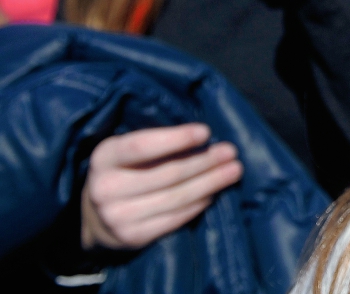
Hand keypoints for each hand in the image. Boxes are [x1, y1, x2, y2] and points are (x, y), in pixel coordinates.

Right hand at [81, 124, 241, 250]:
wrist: (97, 215)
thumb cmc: (125, 170)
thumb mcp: (128, 150)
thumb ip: (157, 142)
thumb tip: (205, 137)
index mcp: (104, 157)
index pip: (141, 146)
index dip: (176, 139)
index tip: (206, 132)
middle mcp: (105, 188)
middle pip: (168, 174)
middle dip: (205, 162)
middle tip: (231, 152)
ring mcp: (117, 216)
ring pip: (175, 198)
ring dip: (210, 183)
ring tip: (233, 171)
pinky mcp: (132, 237)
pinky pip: (174, 219)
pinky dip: (198, 205)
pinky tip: (213, 194)